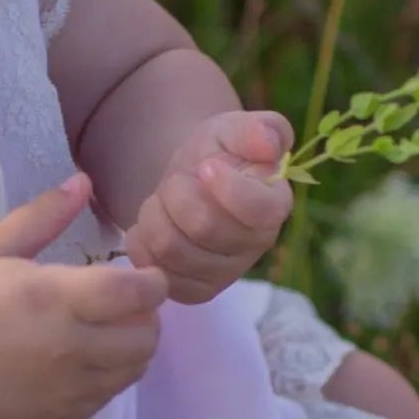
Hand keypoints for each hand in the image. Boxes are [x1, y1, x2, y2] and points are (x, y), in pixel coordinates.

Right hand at [0, 173, 167, 418]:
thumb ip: (42, 215)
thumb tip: (84, 182)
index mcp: (56, 298)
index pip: (138, 293)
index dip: (152, 281)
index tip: (141, 273)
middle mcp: (71, 346)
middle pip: (147, 336)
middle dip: (147, 315)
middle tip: (125, 303)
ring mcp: (69, 386)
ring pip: (135, 370)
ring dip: (133, 347)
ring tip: (108, 330)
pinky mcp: (61, 414)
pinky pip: (110, 396)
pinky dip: (111, 376)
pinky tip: (85, 359)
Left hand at [123, 109, 292, 301]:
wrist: (191, 179)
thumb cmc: (218, 151)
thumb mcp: (234, 129)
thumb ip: (258, 129)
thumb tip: (271, 144)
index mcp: (274, 204)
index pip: (258, 210)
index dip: (226, 187)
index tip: (205, 166)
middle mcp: (256, 245)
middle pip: (205, 228)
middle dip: (178, 193)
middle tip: (178, 179)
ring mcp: (226, 273)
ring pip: (173, 250)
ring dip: (155, 215)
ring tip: (163, 200)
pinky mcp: (195, 290)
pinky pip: (156, 270)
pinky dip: (143, 241)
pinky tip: (154, 224)